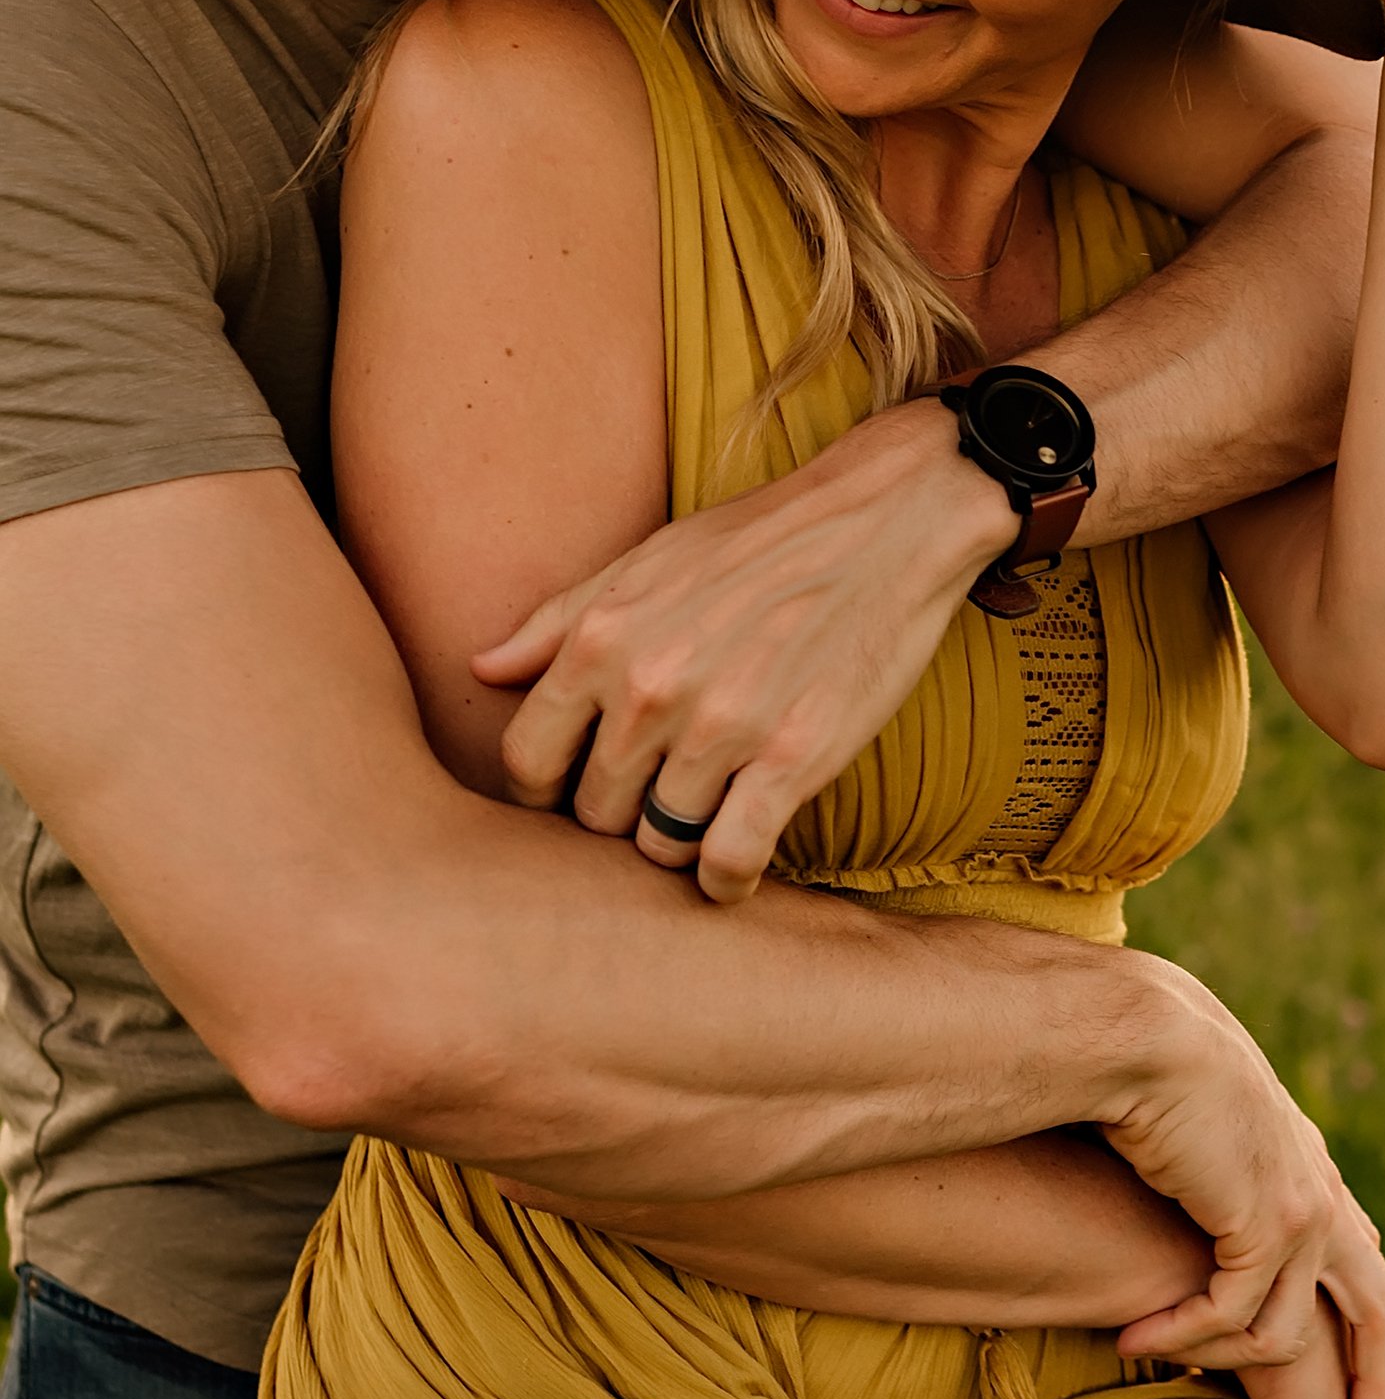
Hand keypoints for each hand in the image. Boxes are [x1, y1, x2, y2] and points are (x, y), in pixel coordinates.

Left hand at [472, 396, 1013, 904]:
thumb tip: (482, 669)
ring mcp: (722, 726)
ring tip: (699, 828)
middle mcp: (650, 686)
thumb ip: (556, 620)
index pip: (528, 759)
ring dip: (674, 847)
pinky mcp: (792, 758)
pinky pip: (731, 858)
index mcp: (603, 637)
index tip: (574, 796)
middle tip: (651, 807)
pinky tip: (734, 868)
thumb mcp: (646, 561)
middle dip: (617, 817)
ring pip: (658, 844)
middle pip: (593, 812)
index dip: (544, 792)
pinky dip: (727, 877)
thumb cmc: (761, 541)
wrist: (887, 520)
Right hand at [1106, 959, 1384, 1398]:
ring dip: (1216, 1357)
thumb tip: (1198, 1197)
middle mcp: (1323, 1196)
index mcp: (1312, 1173)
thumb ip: (1221, 1171)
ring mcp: (1302, 1212)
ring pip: (1282, 1330)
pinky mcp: (1264, 1221)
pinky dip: (1182, 1334)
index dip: (1370, 1333)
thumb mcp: (1203, 1130)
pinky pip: (1231, 1312)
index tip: (1365, 1389)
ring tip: (1154, 1358)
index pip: (1363, 1265)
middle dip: (1376, 1382)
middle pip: (1379, 1310)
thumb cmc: (1152, 1068)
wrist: (1147, 1034)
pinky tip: (1133, 1339)